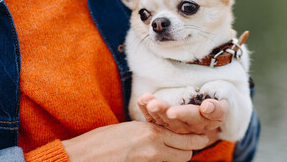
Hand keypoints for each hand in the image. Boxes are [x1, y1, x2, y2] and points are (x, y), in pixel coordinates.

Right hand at [62, 121, 208, 161]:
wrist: (83, 156)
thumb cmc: (102, 139)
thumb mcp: (130, 129)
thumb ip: (150, 133)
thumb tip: (164, 137)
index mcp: (151, 132)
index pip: (185, 140)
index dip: (197, 140)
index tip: (204, 138)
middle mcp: (154, 147)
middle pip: (186, 154)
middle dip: (188, 150)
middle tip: (189, 145)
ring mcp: (148, 161)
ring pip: (175, 161)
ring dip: (177, 156)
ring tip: (174, 148)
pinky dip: (164, 161)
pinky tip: (158, 155)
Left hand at [137, 94, 227, 144]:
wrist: (207, 109)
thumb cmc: (215, 107)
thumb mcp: (221, 108)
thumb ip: (216, 109)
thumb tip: (207, 106)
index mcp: (201, 122)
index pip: (192, 118)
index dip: (182, 114)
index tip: (172, 112)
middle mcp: (186, 127)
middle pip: (173, 120)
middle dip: (163, 111)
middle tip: (154, 105)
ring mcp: (173, 125)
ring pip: (162, 119)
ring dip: (152, 108)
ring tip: (146, 100)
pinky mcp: (162, 122)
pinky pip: (152, 117)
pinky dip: (145, 108)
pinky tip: (141, 99)